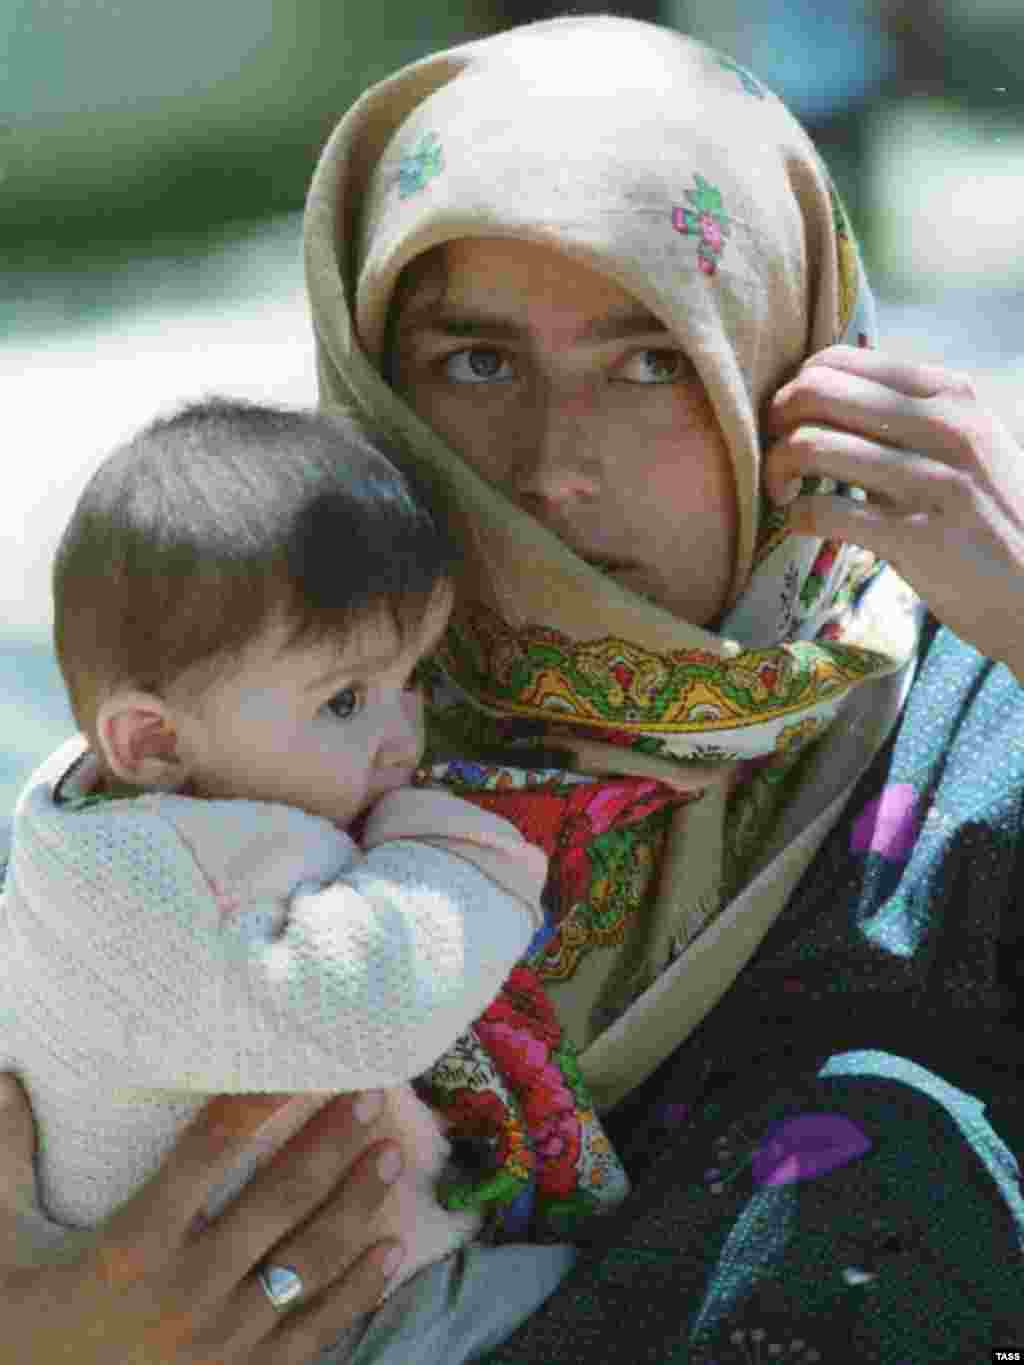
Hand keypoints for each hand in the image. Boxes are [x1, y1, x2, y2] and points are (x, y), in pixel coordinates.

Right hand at [0, 1073, 405, 1363]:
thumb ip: (4, 1158)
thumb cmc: (16, 1334)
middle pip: (278, 1200)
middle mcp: (186, 1290)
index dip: (259, 1100)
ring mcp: (222, 1344)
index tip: (299, 1060)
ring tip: (392, 1153)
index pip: (208, 1151)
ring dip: (357, 1203)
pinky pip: (314, 1334)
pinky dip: (359, 1291)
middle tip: (370, 1094)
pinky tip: (392, 1250)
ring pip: (308, 1261)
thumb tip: (3, 1076)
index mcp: (131, 1246)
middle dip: (331, 1143)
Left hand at [766, 345, 1023, 679]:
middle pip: (815, 393)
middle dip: (775, 424)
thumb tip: (823, 398)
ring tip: (783, 492)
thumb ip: (905, 420)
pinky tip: (799, 525)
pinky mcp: (916, 537)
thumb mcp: (965, 447)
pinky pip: (823, 512)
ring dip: (775, 471)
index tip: (789, 424)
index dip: (794, 388)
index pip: (838, 360)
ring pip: (810, 446)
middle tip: (777, 459)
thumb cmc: (991, 518)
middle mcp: (943, 427)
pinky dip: (795, 517)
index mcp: (949, 395)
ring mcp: (932, 481)